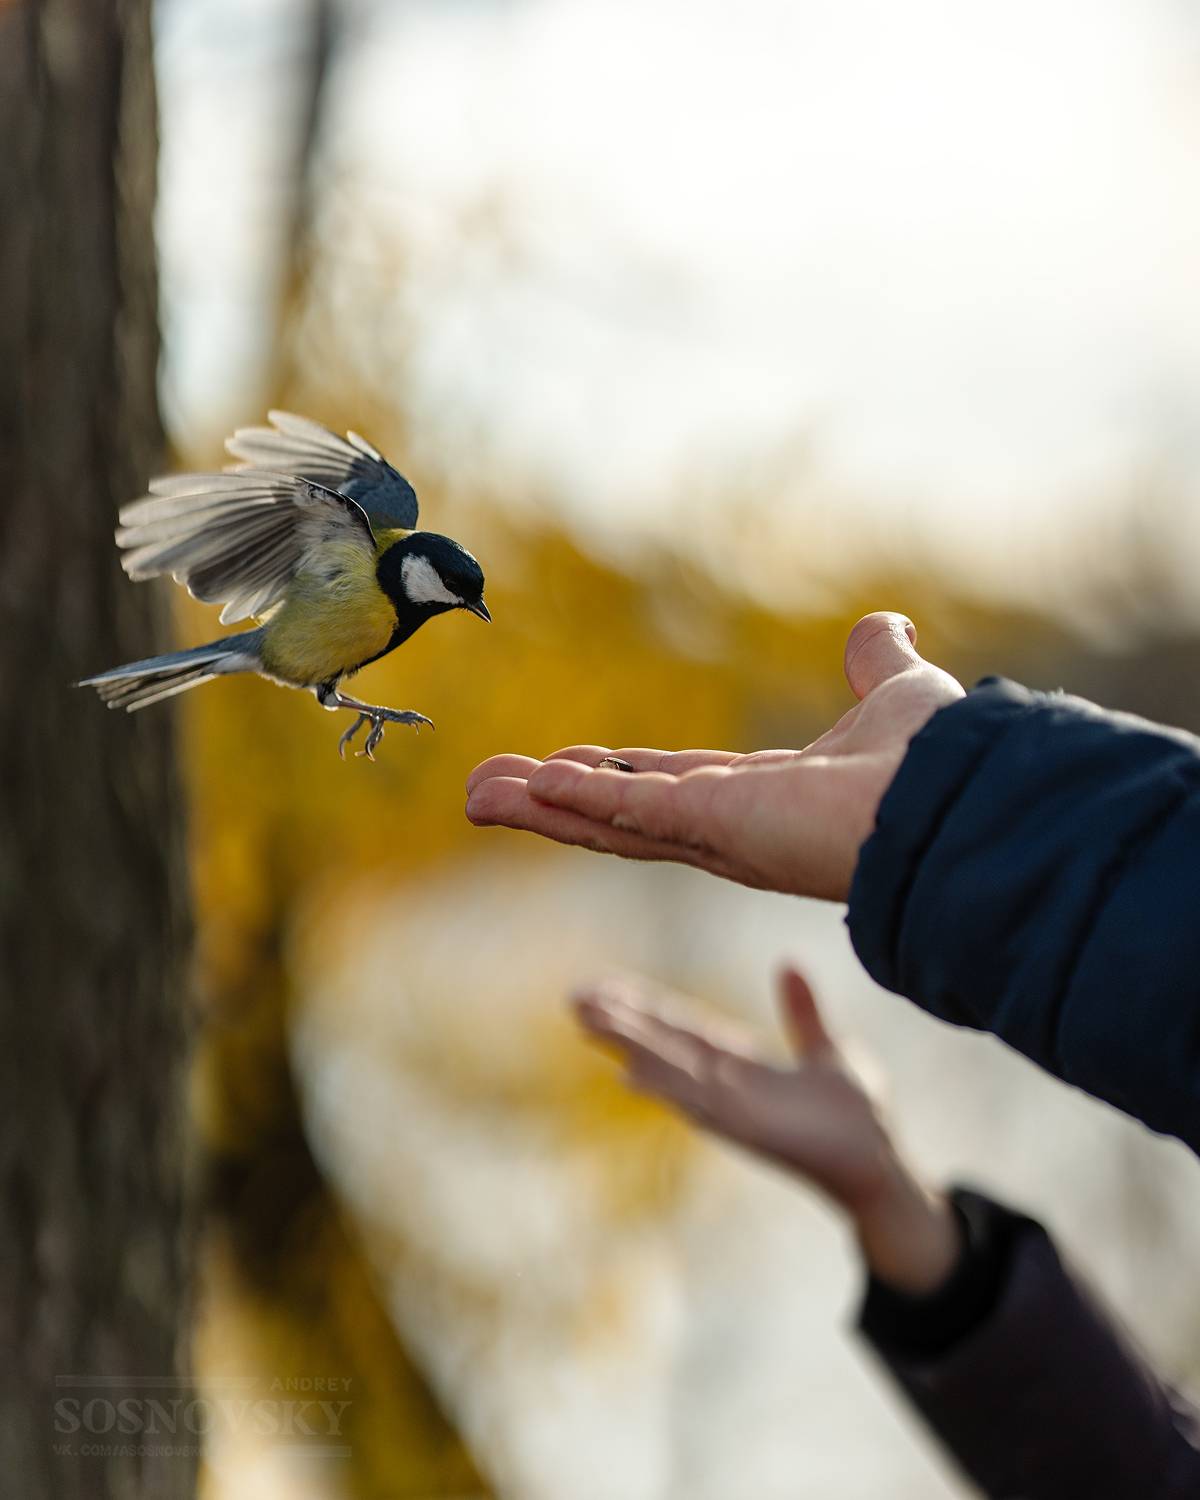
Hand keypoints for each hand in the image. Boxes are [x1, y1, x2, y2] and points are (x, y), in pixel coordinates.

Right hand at [466, 612, 962, 900]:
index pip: (667, 787)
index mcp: (763, 795)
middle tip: (484, 793)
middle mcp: (731, 824)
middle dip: (551, 805)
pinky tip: (522, 791)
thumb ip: (875, 661)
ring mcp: (717, 831)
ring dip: (541, 810)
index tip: (554, 771)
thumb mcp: (894, 690)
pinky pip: (628, 812)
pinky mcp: (715, 825)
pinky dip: (574, 803)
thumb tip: (883, 625)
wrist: (957, 795)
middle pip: (618, 814)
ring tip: (476, 795)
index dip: (608, 779)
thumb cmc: (936, 760)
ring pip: (608, 822)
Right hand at [575, 967, 961, 1293]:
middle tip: (573, 998)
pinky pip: (696, 1102)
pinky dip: (664, 1086)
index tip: (604, 985)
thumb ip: (802, 1011)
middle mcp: (726, 1083)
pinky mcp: (747, 1128)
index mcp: (741, 1061)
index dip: (644, 1004)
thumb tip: (788, 963)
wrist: (882, 1162)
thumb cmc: (856, 1115)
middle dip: (620, 1021)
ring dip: (629, 1045)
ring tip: (589, 1021)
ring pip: (669, 1068)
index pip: (682, 1025)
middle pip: (663, 1043)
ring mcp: (731, 1106)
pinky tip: (629, 1074)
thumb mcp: (828, 1048)